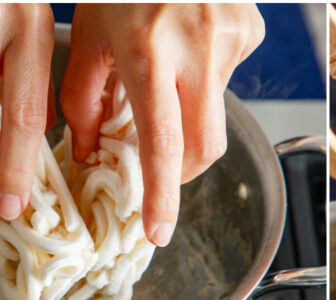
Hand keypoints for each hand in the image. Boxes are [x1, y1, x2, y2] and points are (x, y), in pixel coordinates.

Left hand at [60, 4, 263, 245]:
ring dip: (187, 110)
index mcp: (148, 51)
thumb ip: (83, 97)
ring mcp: (231, 38)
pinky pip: (226, 76)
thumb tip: (89, 150)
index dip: (161, 196)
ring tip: (164, 69)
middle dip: (180, 172)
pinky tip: (186, 41)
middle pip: (204, 147)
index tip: (157, 232)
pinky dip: (202, 76)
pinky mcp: (251, 29)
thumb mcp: (88, 31)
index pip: (162, 144)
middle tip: (156, 171)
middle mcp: (198, 48)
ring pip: (213, 110)